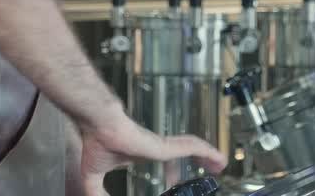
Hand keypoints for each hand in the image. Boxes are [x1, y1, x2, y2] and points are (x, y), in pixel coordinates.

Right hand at [75, 110, 226, 195]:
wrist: (98, 124)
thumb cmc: (96, 141)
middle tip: (210, 171)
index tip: (174, 183)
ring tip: (221, 164)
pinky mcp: (166, 145)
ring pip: (193, 149)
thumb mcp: (93, 175)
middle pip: (183, 153)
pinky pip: (193, 148)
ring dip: (208, 156)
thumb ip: (97, 192)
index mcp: (142, 152)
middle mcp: (156, 147)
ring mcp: (163, 145)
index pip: (164, 161)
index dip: (172, 173)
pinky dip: (208, 152)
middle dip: (198, 161)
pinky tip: (219, 159)